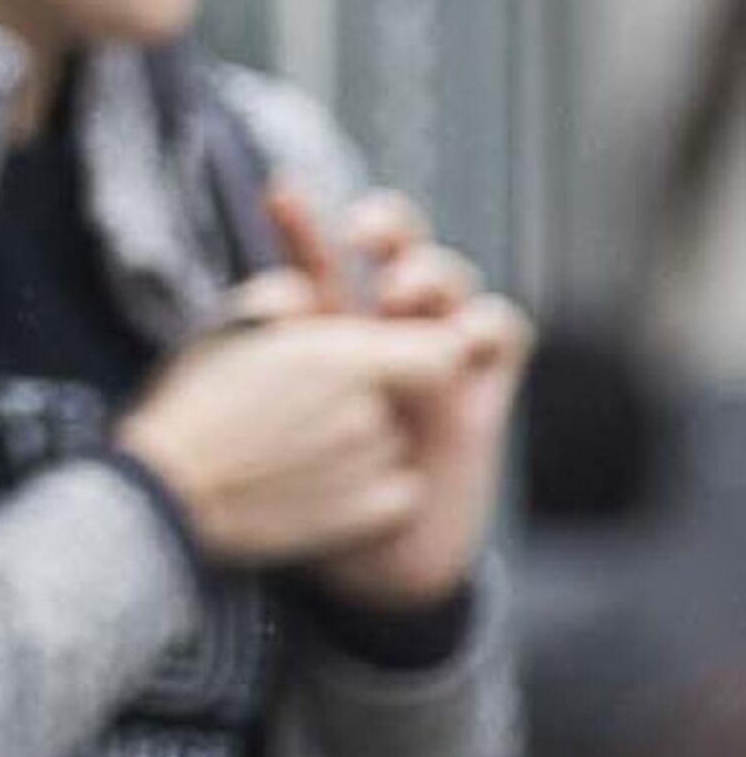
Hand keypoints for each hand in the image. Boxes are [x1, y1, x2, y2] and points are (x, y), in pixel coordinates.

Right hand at [115, 283, 463, 567]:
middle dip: (372, 401)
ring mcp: (375, 469)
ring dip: (364, 447)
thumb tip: (308, 290)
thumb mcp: (226, 331)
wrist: (162, 502)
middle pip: (408, 400)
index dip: (416, 352)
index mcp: (345, 361)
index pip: (442, 350)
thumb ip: (283, 296)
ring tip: (294, 456)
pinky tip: (313, 492)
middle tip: (305, 412)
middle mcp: (373, 414)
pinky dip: (367, 494)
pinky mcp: (373, 518)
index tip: (378, 359)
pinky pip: (396, 496)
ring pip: (397, 446)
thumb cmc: (188, 411)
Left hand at [264, 186, 532, 606]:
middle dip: (389, 225)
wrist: (363, 564)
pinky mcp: (481, 391)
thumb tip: (253, 308)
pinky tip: (458, 334)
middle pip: (398, 248)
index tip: (280, 192)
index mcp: (324, 328)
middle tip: (364, 235)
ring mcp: (437, 356)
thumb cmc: (304, 491)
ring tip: (400, 292)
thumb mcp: (271, 424)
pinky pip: (503, 329)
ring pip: (450, 279)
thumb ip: (258, 368)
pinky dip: (484, 320)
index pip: (315, 260)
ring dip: (429, 270)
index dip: (301, 223)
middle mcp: (384, 331)